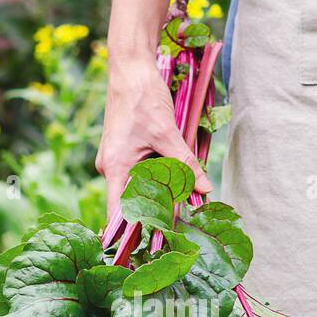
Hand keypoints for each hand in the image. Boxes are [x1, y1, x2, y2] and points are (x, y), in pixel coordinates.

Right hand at [97, 52, 212, 219]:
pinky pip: (138, 172)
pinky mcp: (122, 151)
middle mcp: (110, 168)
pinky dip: (155, 176)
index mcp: (116, 168)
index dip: (132, 233)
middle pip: (132, 201)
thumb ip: (186, 164)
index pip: (119, 213)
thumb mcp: (169, 133)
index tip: (147, 247)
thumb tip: (205, 189)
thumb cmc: (142, 97)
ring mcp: (115, 160)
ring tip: (181, 196)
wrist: (131, 68)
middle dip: (155, 210)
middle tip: (179, 223)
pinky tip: (172, 174)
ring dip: (158, 190)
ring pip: (138, 186)